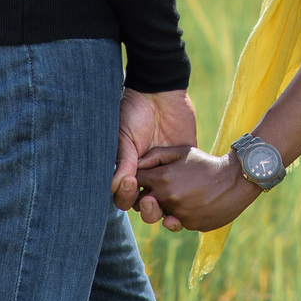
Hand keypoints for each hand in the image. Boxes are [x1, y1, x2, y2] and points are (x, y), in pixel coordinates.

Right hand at [114, 89, 197, 219]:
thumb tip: (115, 186)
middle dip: (146, 208)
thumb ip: (122, 161)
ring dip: (164, 207)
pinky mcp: (184, 164)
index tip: (130, 183)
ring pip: (166, 201)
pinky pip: (186, 186)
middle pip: (144, 204)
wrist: (160, 92)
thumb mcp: (124, 136)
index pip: (124, 195)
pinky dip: (185, 196)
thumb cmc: (135, 112)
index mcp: (128, 170)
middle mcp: (147, 175)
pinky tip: (182, 194)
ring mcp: (166, 171)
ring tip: (165, 201)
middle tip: (149, 199)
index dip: (125, 196)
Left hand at [134, 145, 260, 232]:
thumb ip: (156, 155)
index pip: (134, 183)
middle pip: (143, 204)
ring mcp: (178, 214)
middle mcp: (167, 199)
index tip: (145, 179)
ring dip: (165, 208)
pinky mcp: (190, 225)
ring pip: (160, 215)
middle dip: (148, 198)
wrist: (235, 180)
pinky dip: (182, 215)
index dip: (136, 181)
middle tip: (162, 190)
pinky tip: (195, 202)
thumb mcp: (181, 151)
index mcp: (162, 179)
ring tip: (182, 195)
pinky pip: (177, 222)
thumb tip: (136, 164)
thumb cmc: (206, 163)